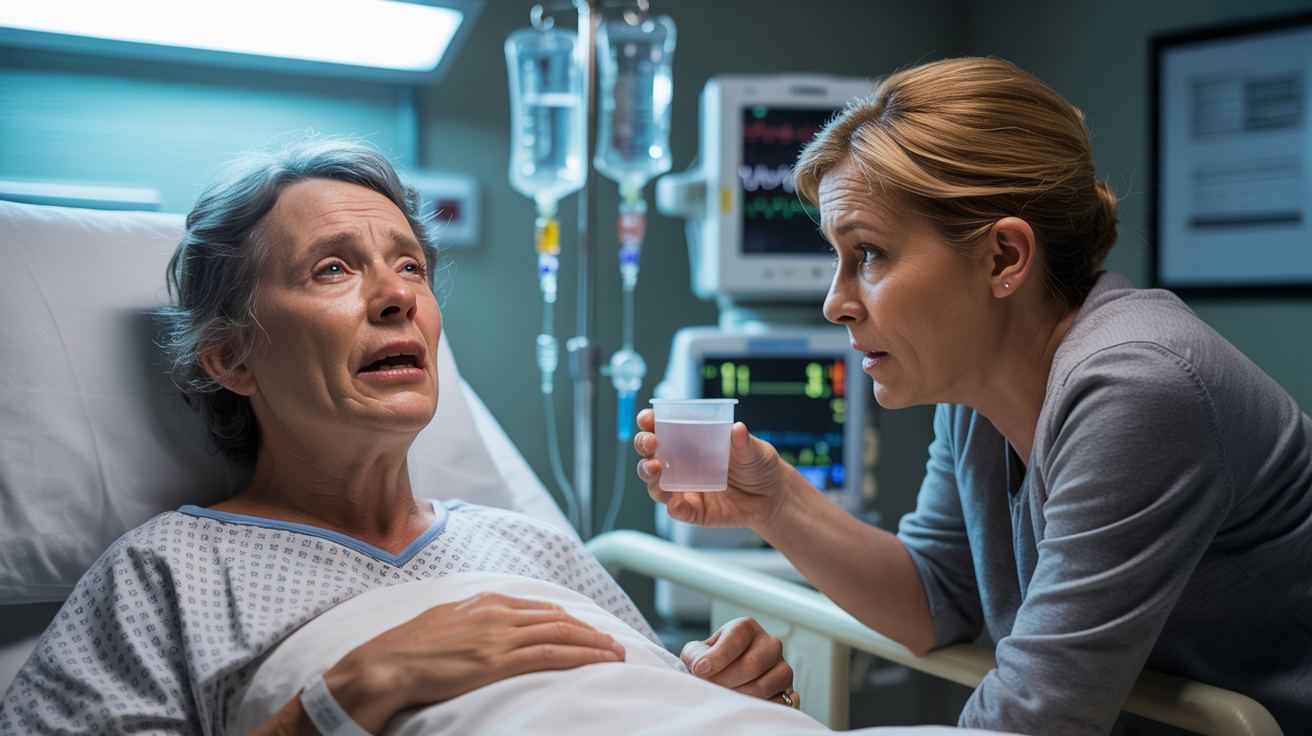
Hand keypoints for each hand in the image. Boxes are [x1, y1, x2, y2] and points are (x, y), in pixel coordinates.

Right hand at [323, 592, 624, 732]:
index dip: (570, 619)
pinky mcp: (496, 661)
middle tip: (613, 642)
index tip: (587, 629)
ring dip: (594, 644)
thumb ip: (472, 621)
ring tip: (615, 654)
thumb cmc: (407, 649)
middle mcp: (497, 613)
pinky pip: (550, 654)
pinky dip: (581, 656)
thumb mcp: (445, 621)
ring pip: (561, 633)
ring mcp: (498, 636)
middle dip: (590, 630)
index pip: (540, 608)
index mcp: (485, 601)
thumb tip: (485, 629)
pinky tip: (599, 662)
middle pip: (558, 618)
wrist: (384, 665)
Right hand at [634, 408, 796, 529]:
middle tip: (651, 442)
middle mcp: (681, 464)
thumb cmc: (758, 465)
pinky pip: (678, 511)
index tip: (647, 419)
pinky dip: (674, 507)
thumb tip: (737, 429)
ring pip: (655, 484)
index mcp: (690, 442)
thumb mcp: (754, 449)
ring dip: (649, 476)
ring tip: (656, 469)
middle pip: (650, 455)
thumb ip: (743, 441)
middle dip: (643, 446)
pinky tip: (676, 503)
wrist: (772, 496)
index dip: (649, 422)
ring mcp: (685, 489)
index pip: (661, 428)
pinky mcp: (694, 511)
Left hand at [681, 617, 792, 701]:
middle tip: (710, 688)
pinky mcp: (789, 692)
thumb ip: (696, 655)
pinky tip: (743, 707)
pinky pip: (780, 703)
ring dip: (739, 697)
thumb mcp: (697, 653)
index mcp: (747, 628)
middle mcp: (770, 644)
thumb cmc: (711, 663)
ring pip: (765, 686)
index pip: (737, 636)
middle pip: (752, 664)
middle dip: (725, 680)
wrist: (724, 678)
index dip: (718, 656)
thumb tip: (701, 666)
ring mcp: (783, 668)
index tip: (700, 671)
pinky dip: (759, 708)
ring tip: (723, 698)